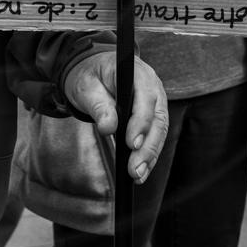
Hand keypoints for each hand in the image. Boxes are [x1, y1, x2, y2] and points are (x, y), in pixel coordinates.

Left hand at [64, 52, 168, 182]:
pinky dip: (149, 155)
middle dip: (148, 147)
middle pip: (158, 118)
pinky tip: (141, 172)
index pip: (145, 97)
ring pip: (160, 130)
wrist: (94, 70)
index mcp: (136, 72)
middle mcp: (152, 85)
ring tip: (137, 176)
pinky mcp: (154, 114)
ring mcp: (156, 100)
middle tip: (134, 169)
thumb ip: (98, 106)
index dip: (141, 122)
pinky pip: (156, 136)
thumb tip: (108, 128)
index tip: (131, 144)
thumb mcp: (86, 88)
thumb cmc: (90, 75)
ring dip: (150, 155)